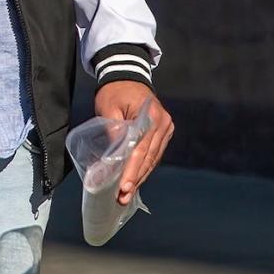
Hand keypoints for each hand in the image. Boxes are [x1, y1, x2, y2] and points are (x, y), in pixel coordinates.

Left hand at [94, 80, 173, 205]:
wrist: (126, 75)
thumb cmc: (114, 92)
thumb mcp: (108, 108)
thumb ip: (113, 130)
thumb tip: (114, 158)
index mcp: (150, 116)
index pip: (140, 150)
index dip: (131, 171)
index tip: (123, 188)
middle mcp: (163, 123)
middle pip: (148, 158)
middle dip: (135, 179)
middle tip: (123, 197)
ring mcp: (165, 128)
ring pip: (153, 158)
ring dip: (140, 176)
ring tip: (127, 194)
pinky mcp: (164, 132)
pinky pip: (154, 153)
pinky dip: (145, 167)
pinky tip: (136, 180)